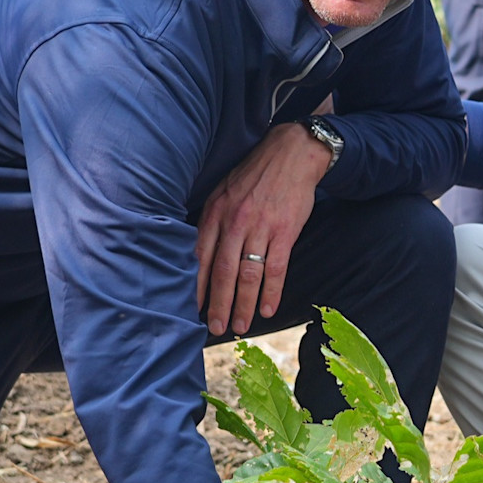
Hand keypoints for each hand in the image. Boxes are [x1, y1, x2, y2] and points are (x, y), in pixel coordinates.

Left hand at [195, 121, 332, 335]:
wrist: (290, 154)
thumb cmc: (253, 175)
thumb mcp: (222, 192)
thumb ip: (211, 222)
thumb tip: (198, 255)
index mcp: (215, 213)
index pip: (199, 257)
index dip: (195, 287)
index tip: (191, 310)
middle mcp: (234, 222)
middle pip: (222, 272)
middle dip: (218, 304)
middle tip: (215, 328)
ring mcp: (260, 228)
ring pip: (248, 275)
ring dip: (244, 305)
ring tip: (241, 326)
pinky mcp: (285, 231)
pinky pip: (276, 268)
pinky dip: (271, 292)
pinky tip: (267, 309)